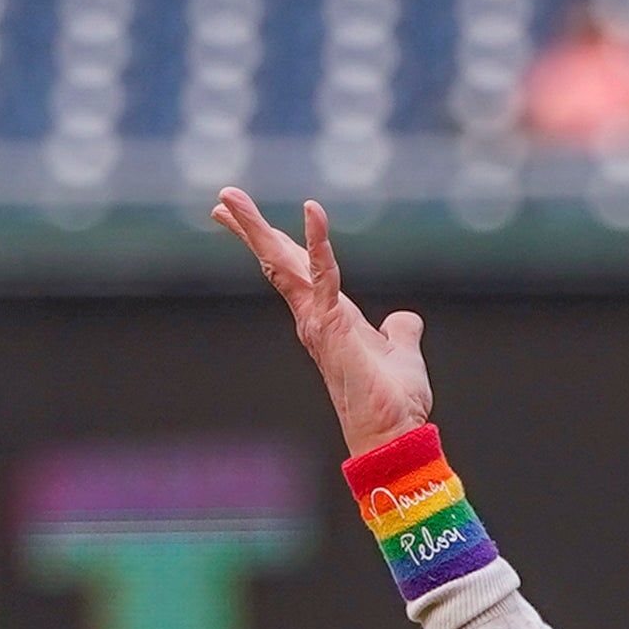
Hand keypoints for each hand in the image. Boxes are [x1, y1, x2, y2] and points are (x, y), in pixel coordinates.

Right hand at [213, 187, 433, 455]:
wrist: (395, 433)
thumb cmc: (394, 401)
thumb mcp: (401, 354)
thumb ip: (400, 333)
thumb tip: (405, 320)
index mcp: (329, 318)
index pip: (296, 273)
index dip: (275, 245)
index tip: (248, 222)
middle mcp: (315, 317)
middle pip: (277, 263)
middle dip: (251, 229)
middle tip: (223, 197)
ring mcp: (318, 320)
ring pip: (282, 263)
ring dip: (258, 228)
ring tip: (229, 196)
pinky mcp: (332, 323)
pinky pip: (324, 271)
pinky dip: (318, 240)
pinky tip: (313, 209)